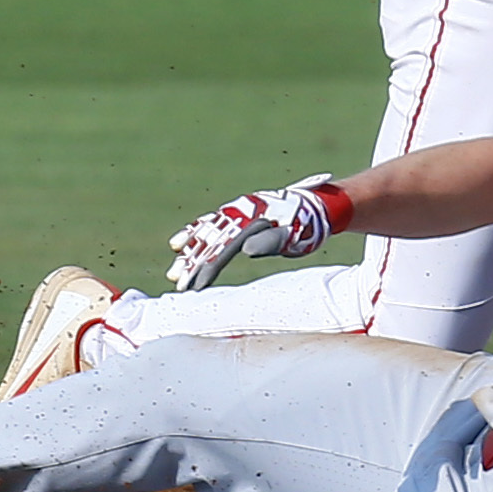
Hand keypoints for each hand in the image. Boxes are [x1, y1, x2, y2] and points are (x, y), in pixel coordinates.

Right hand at [168, 175, 343, 291]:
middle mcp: (240, 212)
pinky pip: (211, 224)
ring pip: (206, 232)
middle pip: (210, 239)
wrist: (318, 205)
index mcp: (252, 218)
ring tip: (174, 273)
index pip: (224, 247)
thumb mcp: (294, 235)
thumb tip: (246, 249)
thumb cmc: (308, 224)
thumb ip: (272, 241)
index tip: (195, 286)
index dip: (207, 266)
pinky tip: (180, 244)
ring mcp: (237, 211)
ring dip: (190, 252)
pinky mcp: (238, 214)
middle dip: (192, 262)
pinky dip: (194, 233)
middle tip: (176, 283)